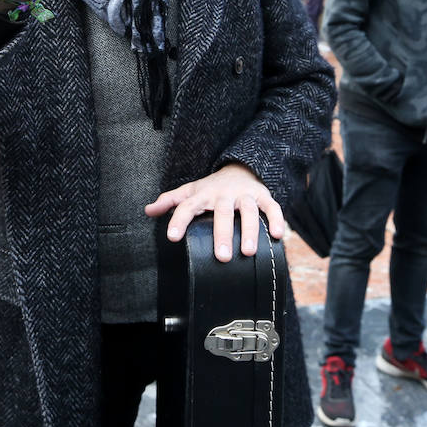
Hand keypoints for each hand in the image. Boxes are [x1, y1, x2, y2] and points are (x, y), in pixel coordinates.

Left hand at [144, 164, 284, 262]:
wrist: (239, 168)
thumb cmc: (211, 188)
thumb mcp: (190, 191)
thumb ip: (170, 201)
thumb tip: (148, 211)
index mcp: (203, 195)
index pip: (187, 206)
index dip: (178, 220)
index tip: (172, 237)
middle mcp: (224, 194)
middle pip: (222, 213)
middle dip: (222, 235)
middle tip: (221, 257)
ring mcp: (244, 195)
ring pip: (249, 211)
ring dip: (251, 231)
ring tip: (249, 252)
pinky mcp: (263, 196)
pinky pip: (272, 207)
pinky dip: (276, 219)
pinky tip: (278, 236)